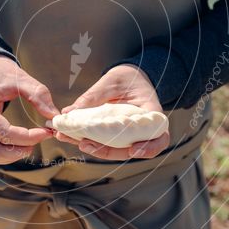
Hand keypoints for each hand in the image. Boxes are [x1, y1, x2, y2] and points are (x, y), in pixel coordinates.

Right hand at [0, 55, 58, 164]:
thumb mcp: (19, 78)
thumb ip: (38, 95)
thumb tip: (54, 116)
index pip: (4, 133)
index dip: (28, 137)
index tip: (46, 132)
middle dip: (20, 151)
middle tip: (39, 140)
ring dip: (12, 155)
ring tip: (30, 143)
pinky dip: (3, 154)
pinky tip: (18, 144)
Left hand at [55, 64, 169, 160]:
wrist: (129, 77)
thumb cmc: (127, 77)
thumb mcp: (113, 80)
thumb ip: (95, 96)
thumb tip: (69, 112)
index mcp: (152, 114)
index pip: (159, 137)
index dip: (149, 148)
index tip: (134, 150)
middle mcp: (142, 129)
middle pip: (132, 149)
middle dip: (108, 152)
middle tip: (86, 144)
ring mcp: (128, 135)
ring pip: (116, 149)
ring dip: (95, 149)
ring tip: (74, 140)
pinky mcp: (115, 135)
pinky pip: (104, 142)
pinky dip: (88, 141)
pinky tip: (70, 136)